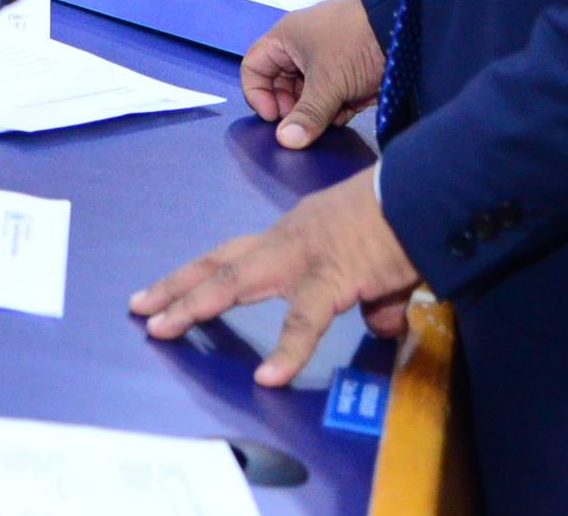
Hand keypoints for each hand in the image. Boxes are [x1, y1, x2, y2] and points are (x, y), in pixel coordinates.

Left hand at [130, 174, 420, 384]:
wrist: (428, 193)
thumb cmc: (407, 219)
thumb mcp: (380, 265)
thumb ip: (374, 297)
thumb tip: (379, 323)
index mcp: (297, 233)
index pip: (235, 253)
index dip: (199, 272)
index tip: (164, 290)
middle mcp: (288, 238)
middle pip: (220, 262)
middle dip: (177, 286)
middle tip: (140, 309)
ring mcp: (304, 255)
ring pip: (236, 280)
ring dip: (195, 304)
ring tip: (164, 329)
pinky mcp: (333, 276)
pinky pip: (304, 319)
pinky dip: (286, 349)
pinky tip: (268, 375)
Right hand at [241, 0, 385, 148]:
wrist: (406, 30)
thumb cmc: (356, 43)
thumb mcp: (328, 81)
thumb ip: (306, 114)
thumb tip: (286, 142)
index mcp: (286, 38)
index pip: (255, 67)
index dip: (258, 94)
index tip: (274, 117)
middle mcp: (302, 47)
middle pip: (281, 85)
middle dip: (292, 107)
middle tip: (303, 123)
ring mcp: (326, 60)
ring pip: (308, 94)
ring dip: (316, 111)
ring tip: (331, 117)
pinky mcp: (347, 73)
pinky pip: (330, 96)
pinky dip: (335, 108)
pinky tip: (346, 112)